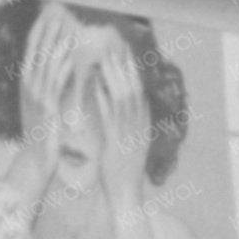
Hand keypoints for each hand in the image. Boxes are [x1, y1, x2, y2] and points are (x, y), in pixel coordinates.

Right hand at [16, 3, 78, 192]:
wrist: (37, 157)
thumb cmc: (43, 130)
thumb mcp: (41, 103)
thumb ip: (46, 85)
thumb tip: (55, 65)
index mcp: (27, 84)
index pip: (31, 51)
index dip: (38, 32)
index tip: (46, 14)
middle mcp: (28, 88)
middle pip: (36, 54)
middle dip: (45, 33)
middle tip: (55, 13)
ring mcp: (36, 98)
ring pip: (45, 66)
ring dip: (55, 46)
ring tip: (65, 29)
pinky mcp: (47, 109)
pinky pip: (55, 85)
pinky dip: (62, 70)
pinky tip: (72, 58)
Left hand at [89, 41, 152, 216]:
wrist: (126, 194)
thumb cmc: (122, 168)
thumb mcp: (126, 139)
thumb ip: (121, 119)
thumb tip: (111, 97)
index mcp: (143, 122)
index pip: (139, 89)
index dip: (132, 68)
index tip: (123, 49)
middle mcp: (139, 124)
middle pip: (134, 87)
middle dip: (125, 65)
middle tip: (116, 44)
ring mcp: (130, 132)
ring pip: (124, 97)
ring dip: (114, 76)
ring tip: (105, 56)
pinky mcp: (118, 141)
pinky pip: (111, 115)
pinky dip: (104, 98)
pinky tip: (96, 85)